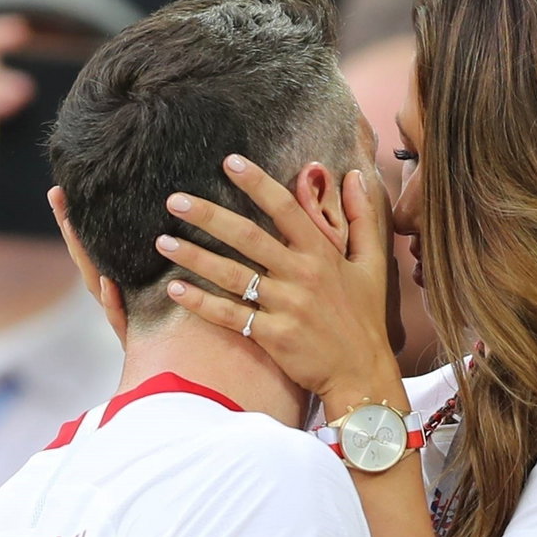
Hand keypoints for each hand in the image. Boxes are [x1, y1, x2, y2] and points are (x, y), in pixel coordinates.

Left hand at [155, 154, 405, 412]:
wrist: (363, 374)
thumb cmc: (365, 318)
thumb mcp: (373, 264)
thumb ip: (362, 217)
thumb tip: (355, 175)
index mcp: (322, 253)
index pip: (286, 208)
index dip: (257, 183)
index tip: (230, 162)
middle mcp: (301, 276)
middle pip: (248, 237)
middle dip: (209, 216)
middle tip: (174, 200)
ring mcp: (286, 307)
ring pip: (232, 276)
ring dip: (194, 257)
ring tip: (162, 242)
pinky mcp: (273, 336)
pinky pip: (230, 316)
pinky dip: (201, 303)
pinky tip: (174, 290)